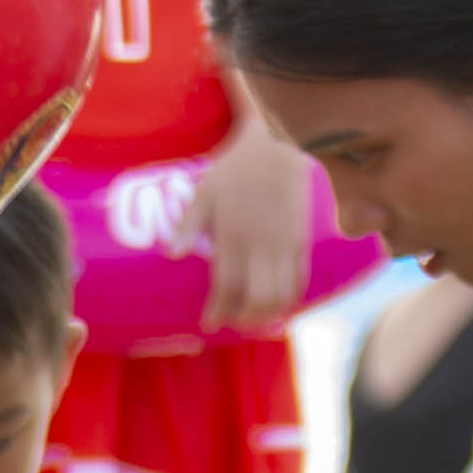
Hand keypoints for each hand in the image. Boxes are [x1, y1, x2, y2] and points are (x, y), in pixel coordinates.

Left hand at [194, 103, 317, 332]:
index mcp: (232, 235)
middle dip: (244, 319)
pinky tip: (279, 304)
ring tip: (254, 320)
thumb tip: (171, 256)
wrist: (277, 148)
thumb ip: (187, 225)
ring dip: (269, 314)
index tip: (209, 323)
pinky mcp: (301, 240)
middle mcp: (260, 244)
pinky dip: (290, 298)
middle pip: (257, 297)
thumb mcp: (203, 192)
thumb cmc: (234, 170)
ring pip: (281, 293)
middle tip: (232, 324)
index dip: (218, 310)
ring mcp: (283, 244)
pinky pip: (299, 278)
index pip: (226, 286)